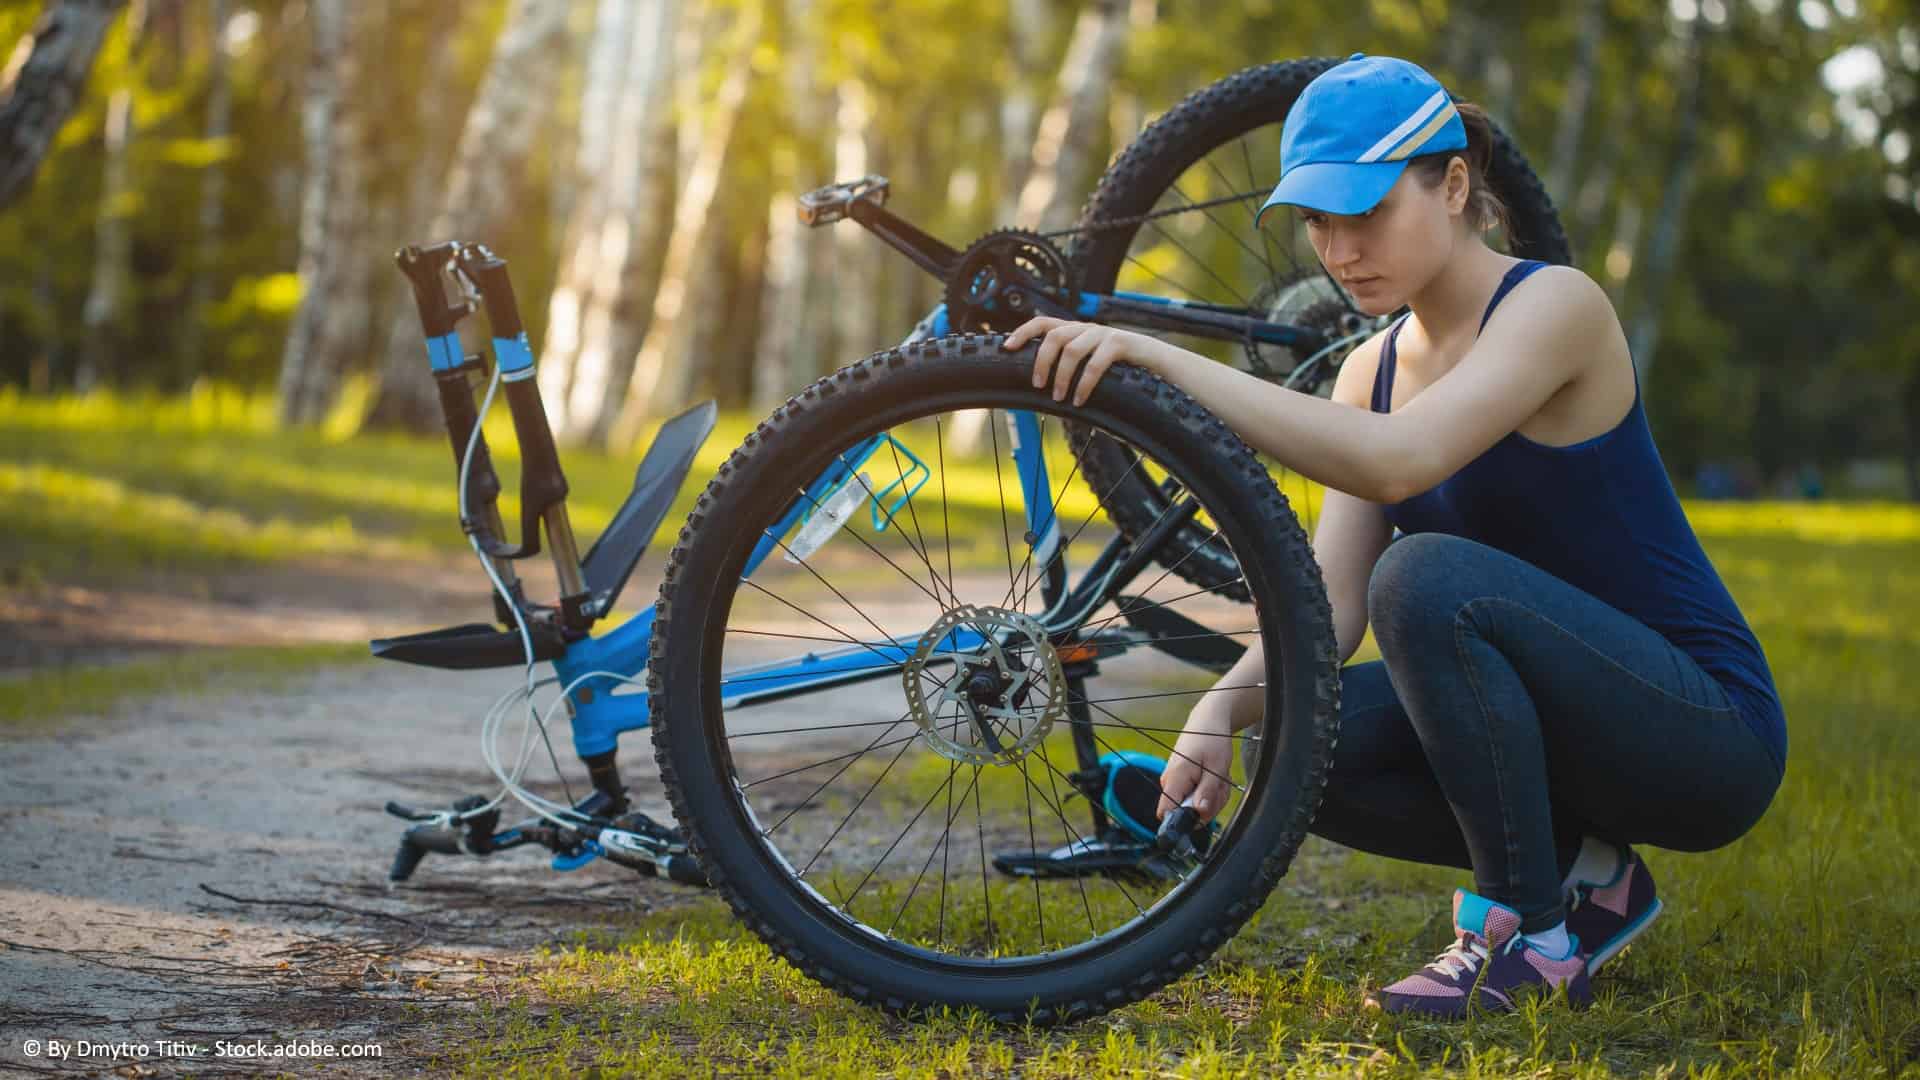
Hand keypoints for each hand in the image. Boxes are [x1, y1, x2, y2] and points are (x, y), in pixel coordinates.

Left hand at [1002, 317, 1166, 406]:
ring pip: (1072, 349)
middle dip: (1041, 361)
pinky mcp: (1121, 343)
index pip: (1043, 322)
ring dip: (1061, 376)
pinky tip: (1079, 400)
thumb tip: (1043, 390)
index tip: (1006, 346)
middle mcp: (1088, 328)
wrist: (1163, 365)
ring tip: (1059, 398)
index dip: (1023, 332)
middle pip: (1054, 336)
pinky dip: (1084, 383)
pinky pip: (1096, 362)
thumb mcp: (1092, 365)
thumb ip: (1071, 368)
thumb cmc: (1124, 370)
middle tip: (1037, 385)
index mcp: (1077, 331)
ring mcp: (1105, 334)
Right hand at [1154, 710, 1234, 821]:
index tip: (1205, 810)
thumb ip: (1207, 792)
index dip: (1184, 820)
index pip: (1166, 813)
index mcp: (1175, 779)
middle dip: (1210, 805)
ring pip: (1195, 805)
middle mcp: (1170, 783)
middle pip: (1187, 813)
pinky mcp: (1182, 781)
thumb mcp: (1217, 767)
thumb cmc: (1212, 740)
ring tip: (1218, 776)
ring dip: (1213, 796)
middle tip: (1221, 785)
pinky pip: (1196, 796)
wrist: (1208, 721)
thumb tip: (1199, 814)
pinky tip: (1214, 777)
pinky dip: (1210, 790)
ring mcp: (1176, 782)